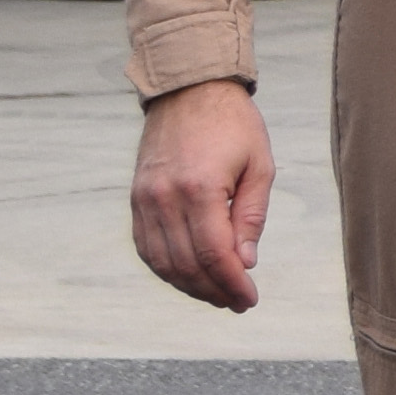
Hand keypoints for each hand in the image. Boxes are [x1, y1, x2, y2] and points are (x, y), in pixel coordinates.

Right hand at [133, 81, 273, 312]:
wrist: (189, 91)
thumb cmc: (234, 126)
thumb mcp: (260, 166)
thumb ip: (251, 217)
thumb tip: (245, 262)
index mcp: (200, 188)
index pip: (214, 253)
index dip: (232, 283)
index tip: (249, 299)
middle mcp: (165, 198)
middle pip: (186, 264)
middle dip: (214, 291)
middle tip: (237, 303)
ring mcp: (145, 200)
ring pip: (162, 262)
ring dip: (189, 286)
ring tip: (217, 295)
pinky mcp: (136, 199)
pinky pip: (146, 247)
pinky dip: (166, 269)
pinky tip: (188, 277)